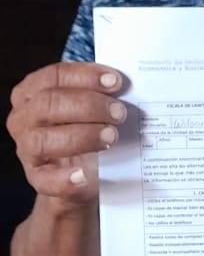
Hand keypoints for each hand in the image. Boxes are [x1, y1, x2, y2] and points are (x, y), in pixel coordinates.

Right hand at [7, 63, 125, 202]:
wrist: (83, 173)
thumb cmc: (86, 131)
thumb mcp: (89, 109)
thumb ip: (100, 96)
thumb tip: (128, 89)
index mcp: (33, 92)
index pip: (55, 76)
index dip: (85, 76)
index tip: (115, 81)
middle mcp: (24, 118)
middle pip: (49, 103)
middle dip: (89, 106)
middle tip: (119, 113)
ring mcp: (27, 148)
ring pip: (43, 139)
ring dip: (82, 136)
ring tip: (111, 137)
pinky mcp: (37, 177)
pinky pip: (45, 179)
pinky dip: (64, 178)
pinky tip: (83, 175)